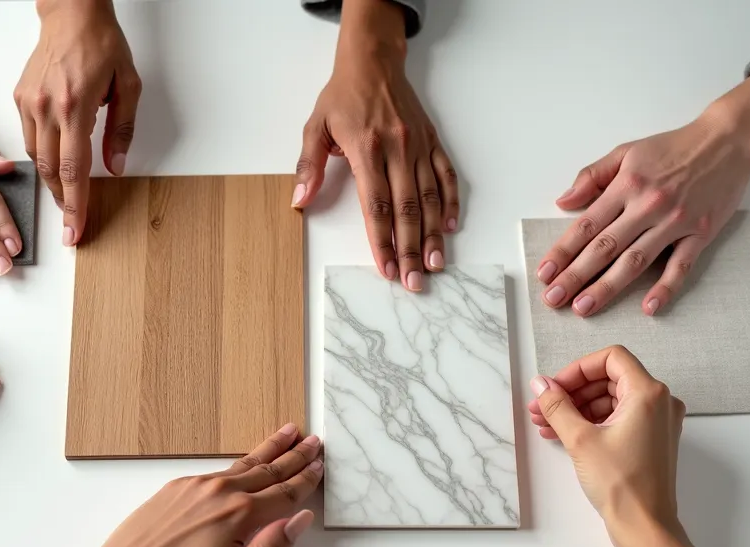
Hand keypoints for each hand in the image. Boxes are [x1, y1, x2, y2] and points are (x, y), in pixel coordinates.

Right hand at [15, 0, 140, 245]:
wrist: (72, 14)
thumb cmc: (102, 44)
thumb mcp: (128, 86)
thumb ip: (121, 131)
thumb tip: (116, 167)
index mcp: (76, 106)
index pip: (74, 170)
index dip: (75, 206)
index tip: (74, 231)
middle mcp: (47, 107)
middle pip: (50, 170)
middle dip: (62, 202)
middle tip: (71, 223)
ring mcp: (29, 102)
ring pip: (35, 156)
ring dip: (51, 180)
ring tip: (66, 195)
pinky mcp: (20, 97)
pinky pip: (28, 137)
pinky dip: (41, 154)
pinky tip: (54, 159)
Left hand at [80, 424, 322, 546]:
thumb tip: (300, 521)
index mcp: (238, 515)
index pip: (284, 494)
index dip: (306, 480)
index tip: (320, 465)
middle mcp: (219, 491)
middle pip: (268, 470)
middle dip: (294, 456)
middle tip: (314, 441)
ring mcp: (196, 485)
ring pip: (244, 464)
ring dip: (270, 449)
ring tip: (288, 433)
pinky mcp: (178, 487)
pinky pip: (221, 470)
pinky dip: (242, 463)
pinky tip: (247, 463)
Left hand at [294, 0, 457, 292]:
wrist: (373, 62)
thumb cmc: (342, 97)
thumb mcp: (315, 126)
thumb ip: (309, 165)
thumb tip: (299, 200)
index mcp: (366, 148)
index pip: (376, 205)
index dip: (382, 241)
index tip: (385, 268)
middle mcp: (397, 148)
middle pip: (406, 209)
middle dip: (409, 249)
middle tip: (413, 282)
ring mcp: (419, 145)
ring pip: (429, 197)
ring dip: (432, 234)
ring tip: (433, 265)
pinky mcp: (433, 141)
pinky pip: (446, 175)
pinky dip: (450, 202)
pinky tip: (449, 227)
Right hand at [526, 346, 684, 546]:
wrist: (644, 526)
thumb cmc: (621, 484)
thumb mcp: (580, 439)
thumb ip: (557, 406)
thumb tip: (540, 385)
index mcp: (649, 393)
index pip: (611, 358)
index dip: (578, 369)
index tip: (555, 386)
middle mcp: (660, 402)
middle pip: (609, 379)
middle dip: (573, 391)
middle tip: (543, 406)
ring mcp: (658, 422)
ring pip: (611, 400)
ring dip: (578, 408)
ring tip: (546, 424)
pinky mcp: (651, 439)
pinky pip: (619, 418)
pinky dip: (592, 422)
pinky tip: (563, 434)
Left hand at [536, 72, 749, 316]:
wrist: (727, 141)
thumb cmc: (674, 147)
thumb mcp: (627, 152)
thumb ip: (592, 176)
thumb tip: (563, 201)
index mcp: (627, 185)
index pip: (587, 224)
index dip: (563, 251)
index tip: (544, 273)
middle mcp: (648, 205)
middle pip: (605, 247)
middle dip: (575, 275)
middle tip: (553, 298)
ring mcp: (675, 222)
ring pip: (636, 260)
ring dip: (607, 286)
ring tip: (583, 307)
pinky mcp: (701, 233)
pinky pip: (681, 266)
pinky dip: (665, 288)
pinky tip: (648, 308)